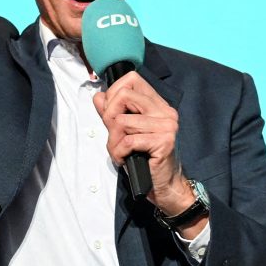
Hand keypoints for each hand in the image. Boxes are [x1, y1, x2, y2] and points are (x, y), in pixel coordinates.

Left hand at [93, 72, 193, 215]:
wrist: (164, 186)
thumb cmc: (145, 160)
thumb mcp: (124, 133)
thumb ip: (112, 113)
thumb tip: (98, 96)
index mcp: (158, 105)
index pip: (132, 79)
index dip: (114, 93)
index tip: (110, 113)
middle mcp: (165, 111)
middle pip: (123, 95)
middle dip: (109, 116)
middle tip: (113, 135)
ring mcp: (167, 126)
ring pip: (122, 121)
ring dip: (113, 141)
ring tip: (121, 152)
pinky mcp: (164, 141)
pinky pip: (128, 141)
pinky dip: (119, 152)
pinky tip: (125, 159)